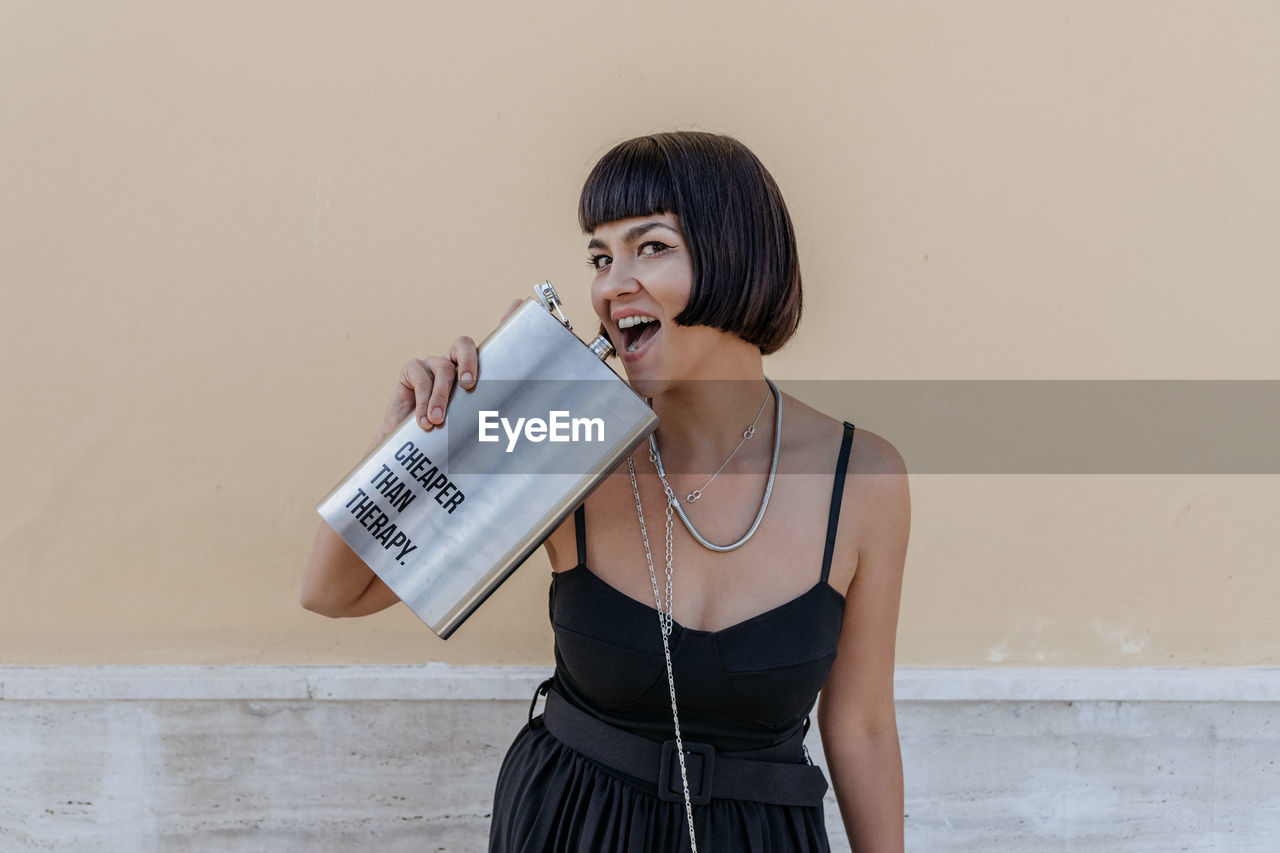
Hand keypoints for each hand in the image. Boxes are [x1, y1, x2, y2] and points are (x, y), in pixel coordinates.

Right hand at [379, 298, 522, 435]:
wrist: (410, 450)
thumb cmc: (446, 438)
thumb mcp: (471, 426)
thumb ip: (488, 417)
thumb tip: (523, 430)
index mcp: (474, 373)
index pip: (490, 345)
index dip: (504, 321)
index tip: (518, 304)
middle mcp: (454, 363)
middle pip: (464, 344)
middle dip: (469, 360)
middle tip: (469, 385)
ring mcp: (432, 365)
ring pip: (443, 368)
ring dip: (441, 397)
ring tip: (438, 421)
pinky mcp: (412, 372)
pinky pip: (420, 376)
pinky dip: (424, 399)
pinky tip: (424, 420)